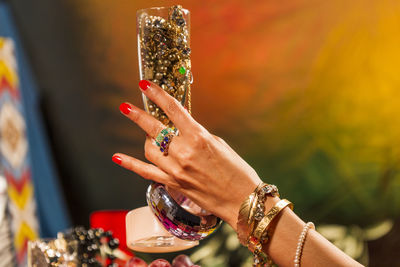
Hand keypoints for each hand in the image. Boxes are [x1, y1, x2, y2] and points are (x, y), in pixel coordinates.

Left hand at [113, 81, 261, 227]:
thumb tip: (178, 128)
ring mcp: (176, 170)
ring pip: (149, 149)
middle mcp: (184, 153)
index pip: (173, 110)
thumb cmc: (236, 171)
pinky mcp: (173, 184)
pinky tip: (117, 156)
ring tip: (152, 136)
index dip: (156, 94)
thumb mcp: (217, 144)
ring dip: (148, 139)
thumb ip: (195, 134)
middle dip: (138, 115)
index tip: (145, 85)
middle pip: (154, 128)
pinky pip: (145, 172)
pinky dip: (130, 163)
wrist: (242, 200)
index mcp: (198, 137)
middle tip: (125, 107)